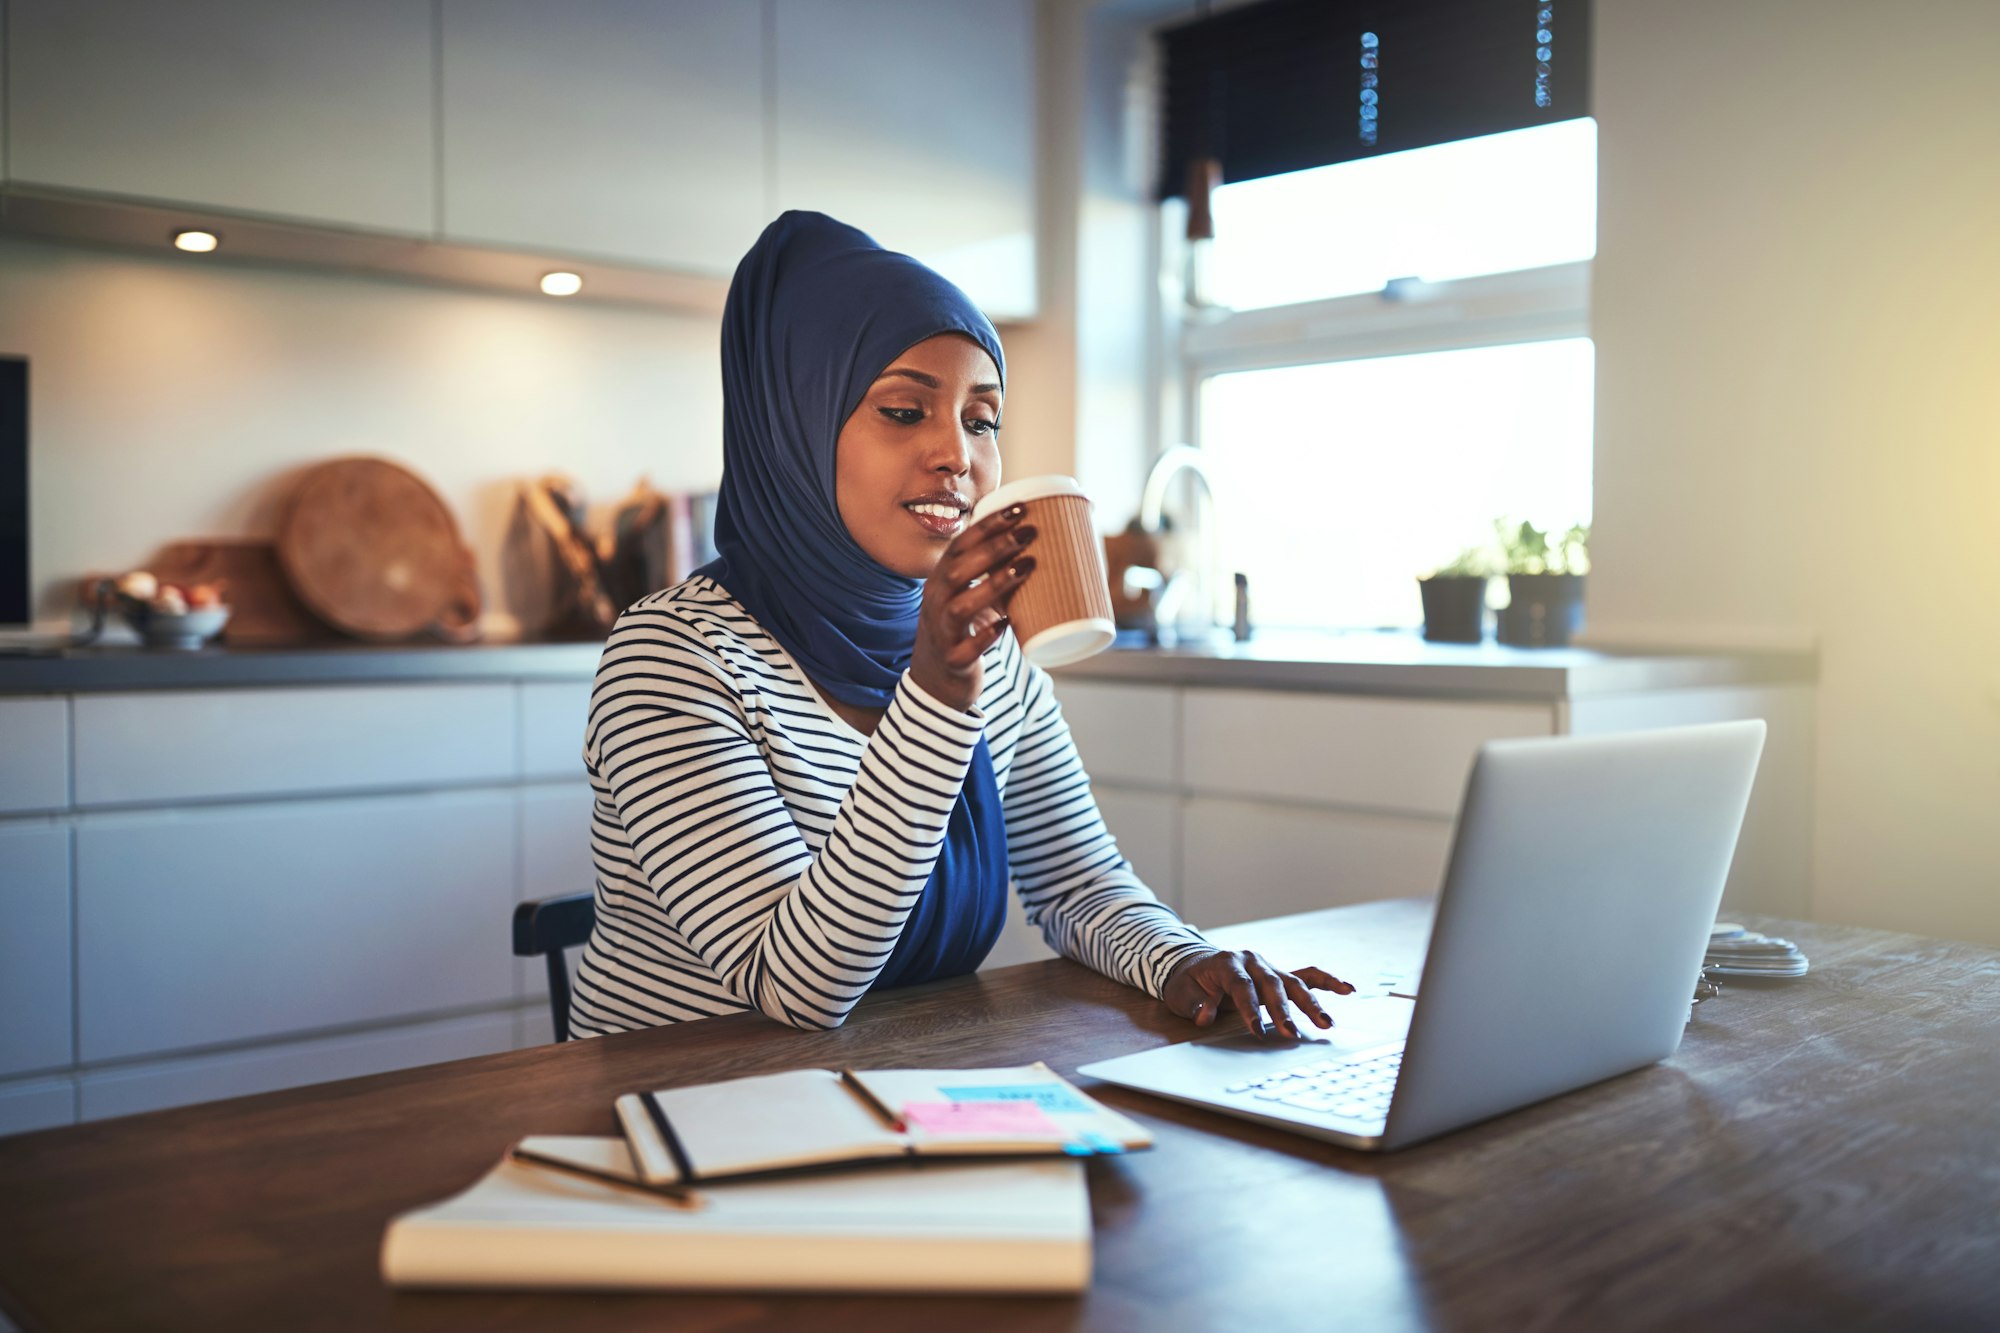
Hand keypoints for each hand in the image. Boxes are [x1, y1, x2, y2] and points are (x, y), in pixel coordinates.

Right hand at [908, 503, 1036, 710]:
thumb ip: (990, 573)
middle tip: (1029, 533)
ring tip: (1026, 568)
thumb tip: (1038, 543)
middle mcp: (936, 603)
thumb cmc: (961, 629)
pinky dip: (986, 636)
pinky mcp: (953, 661)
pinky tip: (1005, 624)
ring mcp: (942, 633)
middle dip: (995, 548)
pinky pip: (966, 648)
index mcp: (940, 581)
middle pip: (959, 569)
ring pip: (960, 606)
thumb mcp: (966, 595)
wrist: (935, 680)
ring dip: (994, 585)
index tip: (1019, 510)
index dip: (988, 526)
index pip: (960, 546)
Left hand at [1161, 949, 1355, 1039]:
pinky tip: (1347, 990)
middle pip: (1272, 985)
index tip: (1258, 1031)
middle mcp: (1252, 961)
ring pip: (1293, 983)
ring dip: (1310, 1004)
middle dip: (1283, 1010)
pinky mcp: (1278, 975)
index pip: (1242, 987)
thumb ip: (1195, 1005)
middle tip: (1291, 1033)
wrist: (1193, 966)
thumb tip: (1205, 1015)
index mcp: (1227, 962)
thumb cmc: (1188, 984)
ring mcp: (1268, 966)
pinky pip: (1306, 976)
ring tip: (1326, 1024)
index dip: (1249, 1009)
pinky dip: (1327, 982)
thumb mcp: (1181, 995)